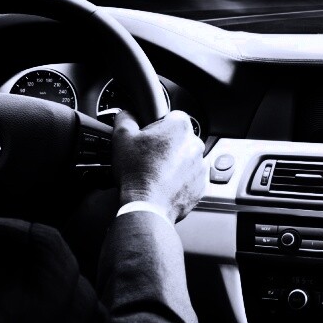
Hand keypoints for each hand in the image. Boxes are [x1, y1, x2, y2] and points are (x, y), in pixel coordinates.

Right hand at [112, 109, 206, 223]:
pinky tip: (163, 185)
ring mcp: (200, 167)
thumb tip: (126, 115)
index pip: (173, 115)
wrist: (147, 207)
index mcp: (180, 127)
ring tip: (155, 173)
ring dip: (174, 163)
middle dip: (167, 145)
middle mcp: (195, 145)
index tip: (149, 136)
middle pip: (180, 138)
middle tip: (149, 156)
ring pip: (186, 158)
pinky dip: (179, 180)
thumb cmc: (137, 173)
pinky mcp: (201, 186)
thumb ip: (125, 118)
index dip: (158, 125)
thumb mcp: (122, 138)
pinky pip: (190, 178)